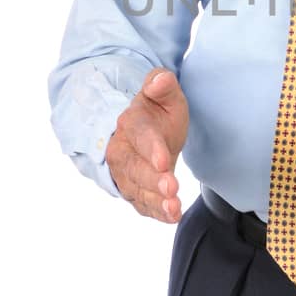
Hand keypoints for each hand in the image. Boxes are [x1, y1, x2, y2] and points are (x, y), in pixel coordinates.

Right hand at [105, 67, 189, 222]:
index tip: (164, 161)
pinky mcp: (133, 191)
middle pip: (134, 167)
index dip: (151, 148)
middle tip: (172, 187)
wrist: (145, 133)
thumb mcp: (164, 95)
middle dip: (152, 179)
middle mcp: (122, 150)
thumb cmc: (157, 113)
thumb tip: (161, 79)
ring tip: (174, 208)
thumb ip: (162, 85)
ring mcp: (125, 173)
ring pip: (136, 189)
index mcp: (132, 122)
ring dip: (155, 201)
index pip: (140, 134)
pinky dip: (156, 212)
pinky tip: (172, 216)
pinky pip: (142, 204)